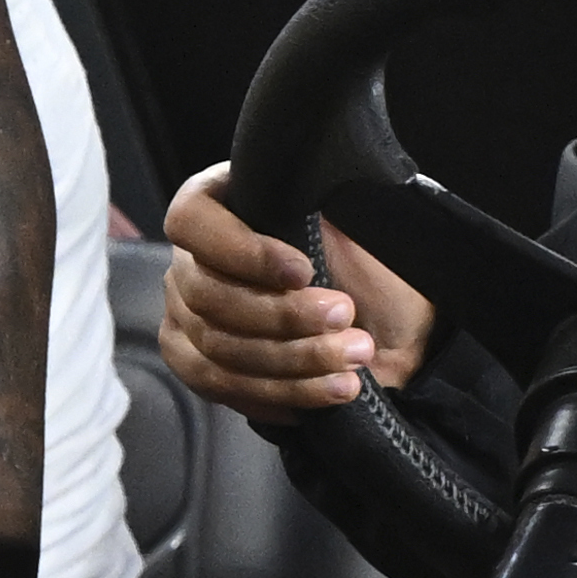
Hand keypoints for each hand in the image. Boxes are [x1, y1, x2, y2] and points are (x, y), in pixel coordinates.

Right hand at [161, 163, 432, 419]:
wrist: (388, 324)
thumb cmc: (368, 263)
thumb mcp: (349, 216)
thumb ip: (316, 199)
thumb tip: (305, 184)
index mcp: (218, 203)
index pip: (192, 221)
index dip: (242, 252)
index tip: (303, 270)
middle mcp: (191, 258)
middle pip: (206, 296)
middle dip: (283, 317)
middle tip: (346, 318)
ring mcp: (187, 315)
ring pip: (217, 349)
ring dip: (292, 361)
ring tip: (352, 360)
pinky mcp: (199, 365)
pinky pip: (222, 387)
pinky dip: (278, 393)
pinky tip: (325, 390)